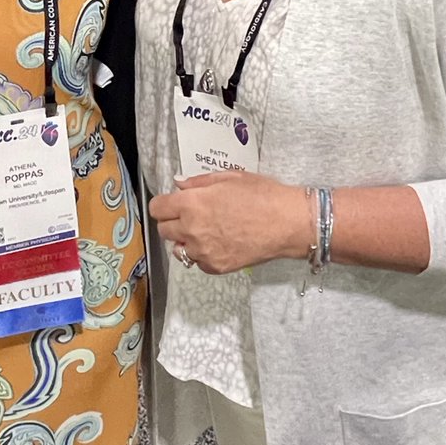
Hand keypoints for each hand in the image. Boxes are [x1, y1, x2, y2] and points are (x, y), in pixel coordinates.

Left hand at [148, 171, 310, 273]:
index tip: (172, 203)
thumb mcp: (229, 178)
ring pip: (178, 248)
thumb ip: (198, 182)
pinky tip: (219, 243)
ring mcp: (202, 251)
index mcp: (191, 203)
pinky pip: (197, 261)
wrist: (288, 223)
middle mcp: (191, 229)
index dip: (164, 204)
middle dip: (173, 221)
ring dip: (186, 240)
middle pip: (164, 229)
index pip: (157, 208)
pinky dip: (203, 254)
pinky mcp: (215, 266)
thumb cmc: (263, 196)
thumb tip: (179, 185)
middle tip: (192, 216)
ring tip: (206, 231)